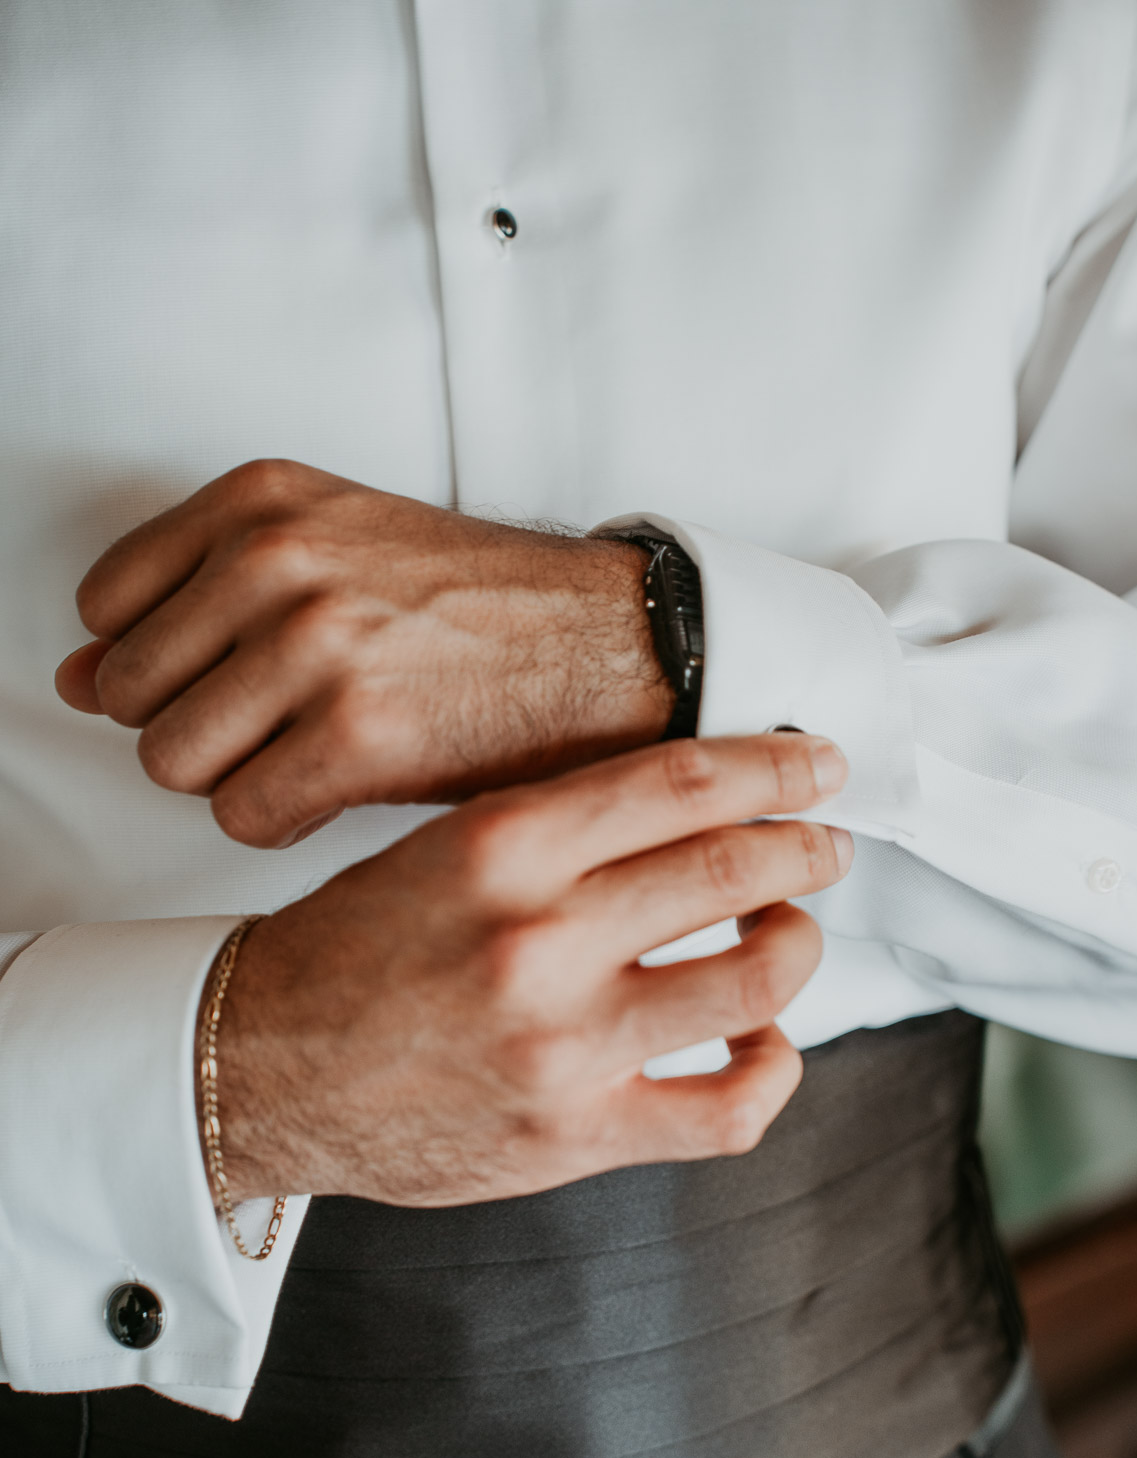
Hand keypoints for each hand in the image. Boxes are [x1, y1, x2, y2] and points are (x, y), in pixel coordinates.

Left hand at [57, 459, 671, 846]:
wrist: (608, 645)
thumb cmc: (479, 605)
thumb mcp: (334, 550)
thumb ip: (194, 599)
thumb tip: (71, 676)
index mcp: (261, 501)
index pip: (106, 605)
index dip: (160, 661)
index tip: (221, 676)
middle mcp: (277, 562)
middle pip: (129, 693)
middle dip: (191, 724)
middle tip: (275, 724)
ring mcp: (315, 648)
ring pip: (173, 761)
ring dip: (232, 777)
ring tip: (306, 755)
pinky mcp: (356, 737)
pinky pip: (241, 814)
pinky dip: (279, 820)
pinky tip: (334, 790)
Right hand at [210, 732, 851, 1205]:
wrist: (259, 1069)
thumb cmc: (349, 956)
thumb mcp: (439, 849)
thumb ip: (560, 830)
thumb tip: (690, 806)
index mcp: (503, 846)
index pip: (681, 779)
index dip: (776, 763)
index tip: (818, 763)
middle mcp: (541, 937)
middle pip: (736, 866)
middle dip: (806, 848)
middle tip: (823, 844)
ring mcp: (565, 1042)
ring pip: (755, 979)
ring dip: (798, 945)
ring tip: (788, 934)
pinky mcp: (576, 1133)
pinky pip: (728, 1109)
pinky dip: (773, 1074)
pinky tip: (764, 1048)